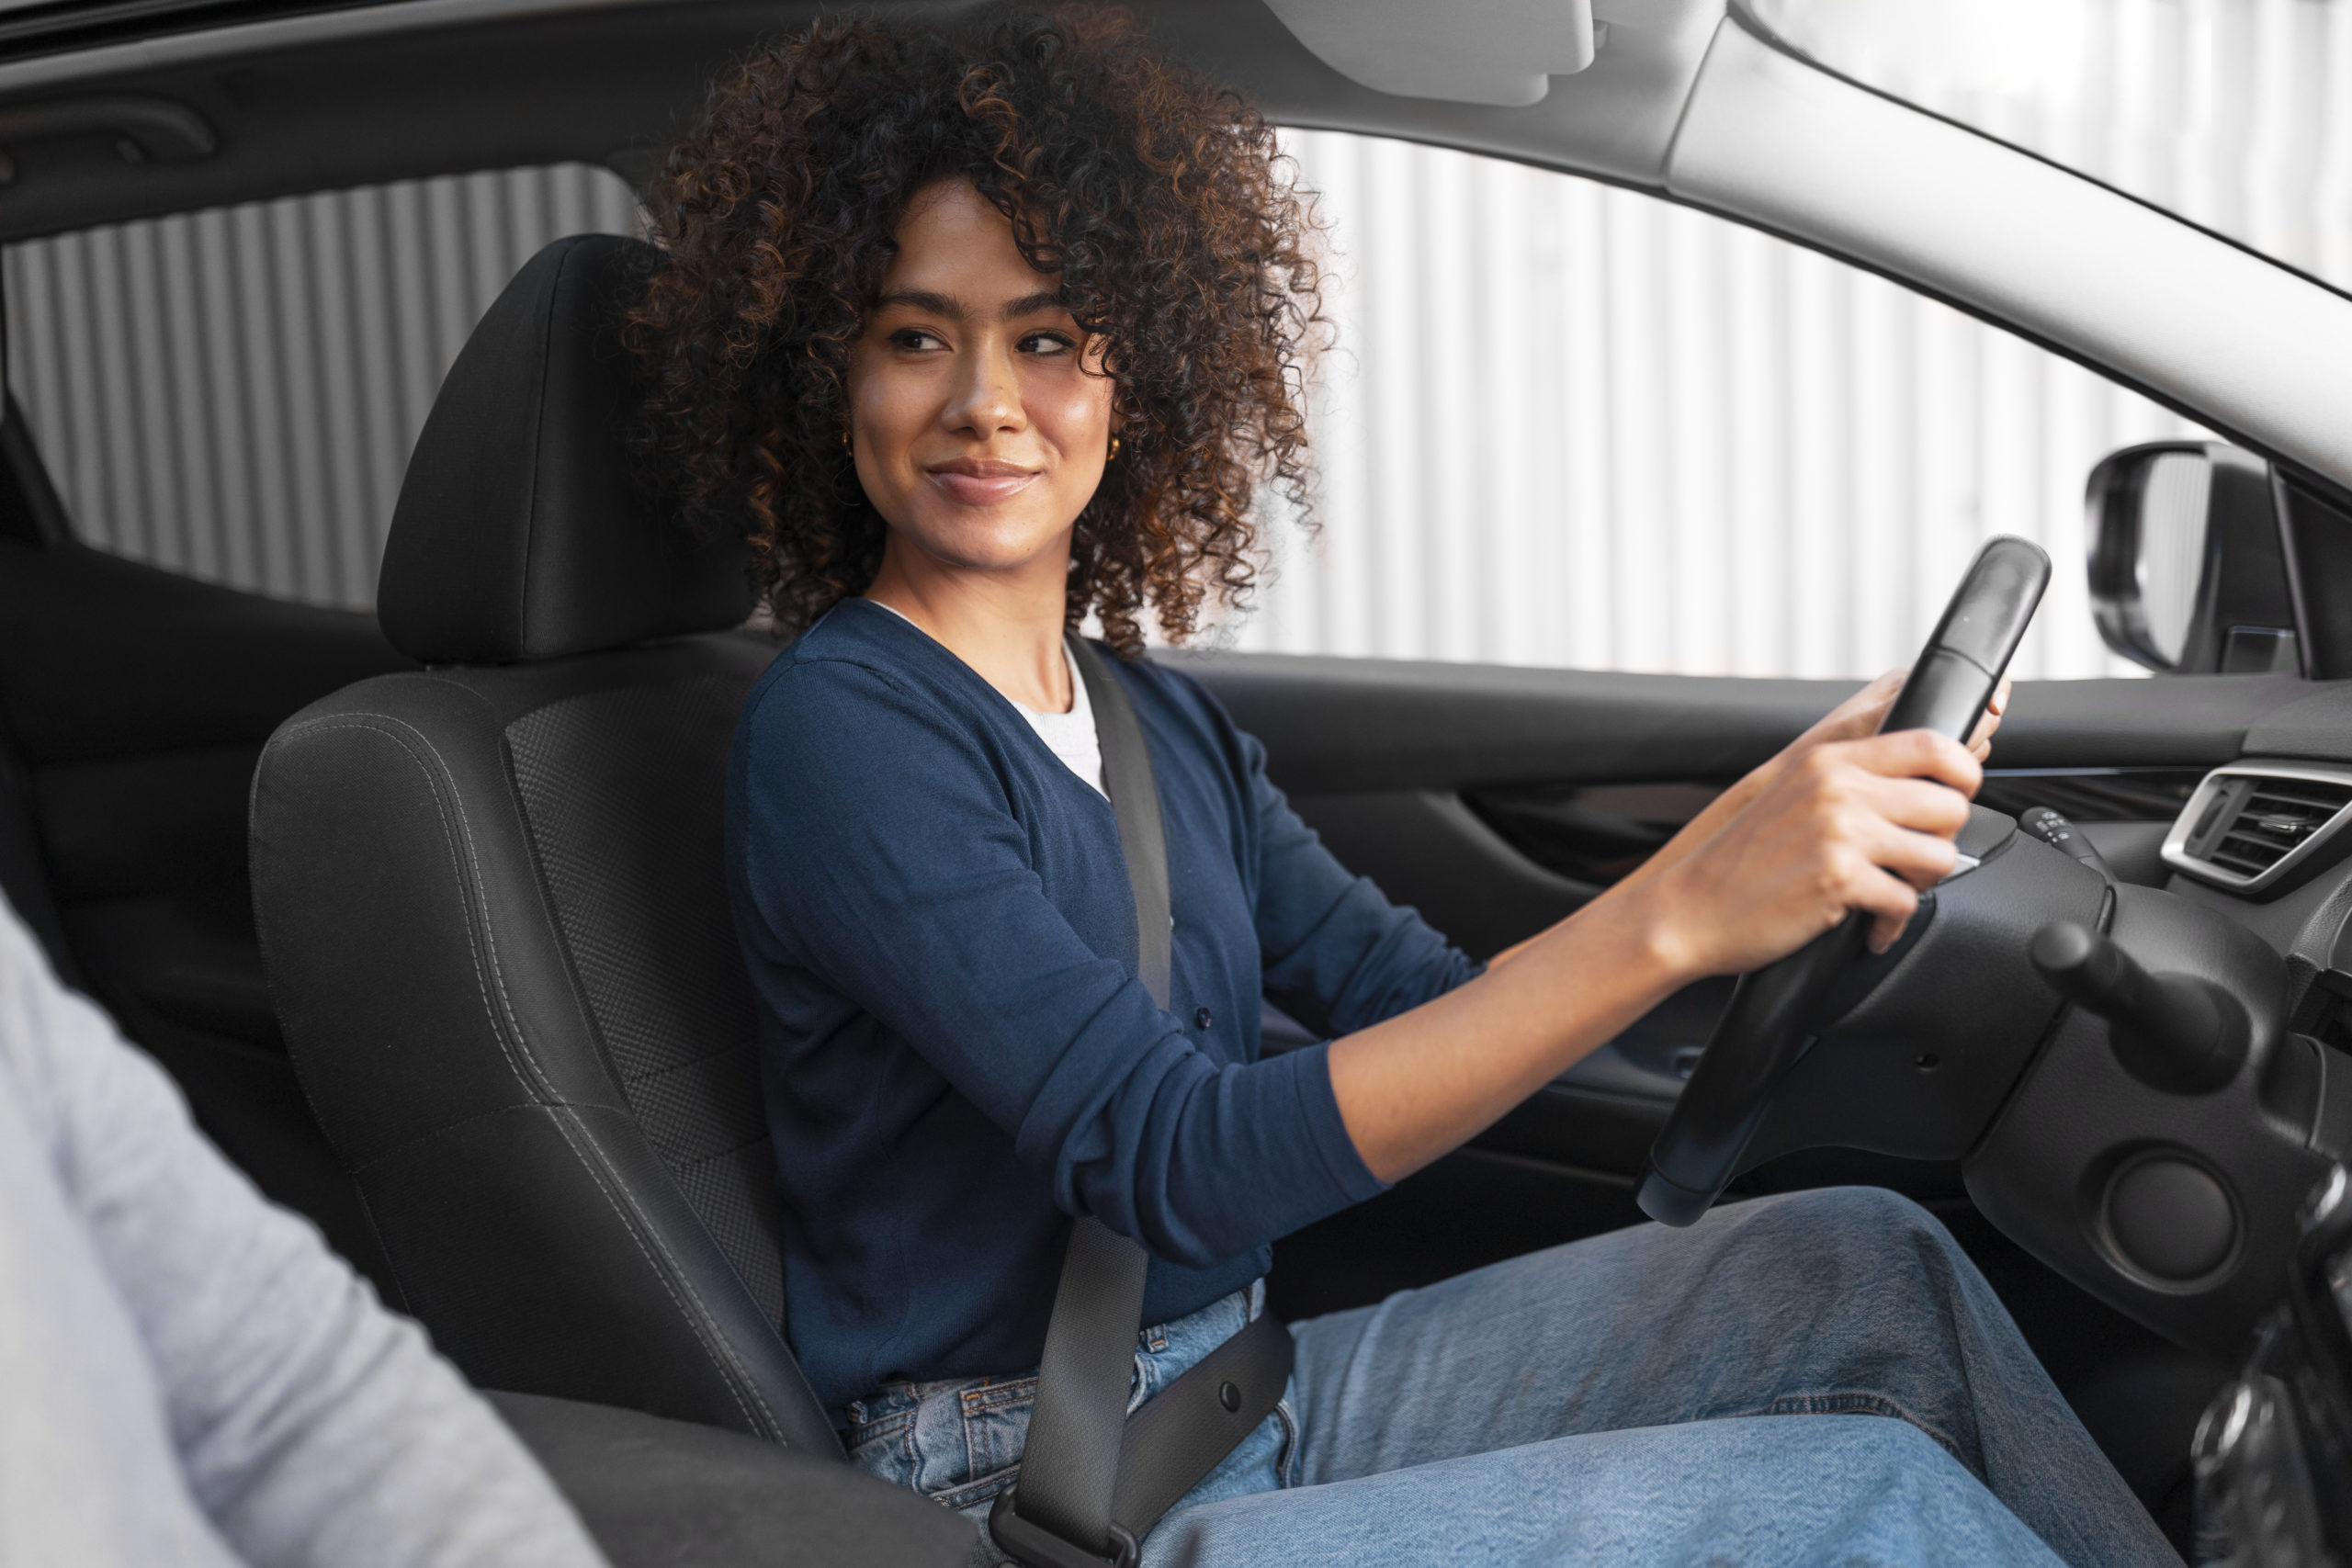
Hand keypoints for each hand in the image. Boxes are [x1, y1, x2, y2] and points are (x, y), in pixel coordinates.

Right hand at [1594, 666, 2009, 916]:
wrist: (1688, 910)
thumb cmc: (1738, 862)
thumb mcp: (1791, 796)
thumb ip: (1848, 781)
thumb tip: (1919, 786)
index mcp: (1828, 761)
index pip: (1932, 743)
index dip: (1963, 772)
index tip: (1955, 796)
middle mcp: (1837, 789)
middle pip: (1949, 803)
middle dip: (1942, 840)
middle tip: (1912, 860)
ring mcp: (1839, 833)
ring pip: (1939, 855)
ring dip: (1920, 883)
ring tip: (1889, 892)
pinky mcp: (1840, 880)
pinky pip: (1905, 903)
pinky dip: (1891, 924)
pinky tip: (1869, 927)